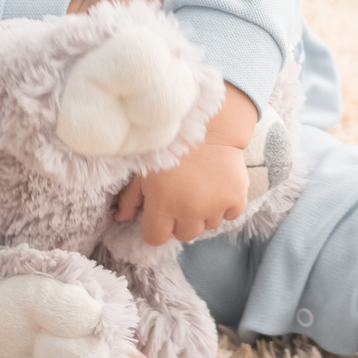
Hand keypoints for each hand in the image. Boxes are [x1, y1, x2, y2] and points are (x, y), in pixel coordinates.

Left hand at [114, 82, 257, 244]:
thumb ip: (131, 196)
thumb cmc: (170, 140)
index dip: (156, 226)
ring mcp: (214, 207)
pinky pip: (231, 214)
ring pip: (209, 225)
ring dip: (205, 212)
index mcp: (162, 204)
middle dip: (181, 220)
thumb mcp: (144, 166)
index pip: (156, 238)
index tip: (160, 212)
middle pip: (184, 235)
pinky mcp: (236, 198)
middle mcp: (189, 211)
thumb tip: (121, 218)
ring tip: (202, 186)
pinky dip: (227, 204)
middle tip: (182, 195)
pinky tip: (220, 185)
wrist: (208, 119)